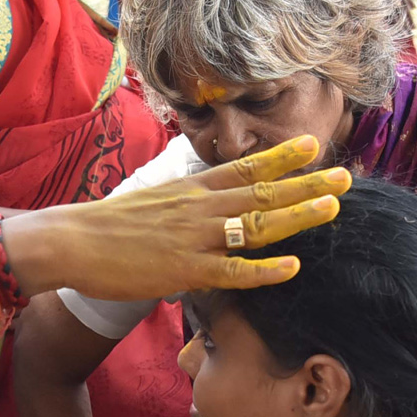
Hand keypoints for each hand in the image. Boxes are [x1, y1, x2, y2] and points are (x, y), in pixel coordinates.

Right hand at [19, 136, 351, 298]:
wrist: (70, 240)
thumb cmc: (104, 226)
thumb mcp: (150, 202)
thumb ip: (182, 204)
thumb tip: (204, 203)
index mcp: (188, 190)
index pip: (243, 168)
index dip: (281, 158)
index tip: (313, 145)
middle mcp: (197, 207)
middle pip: (262, 192)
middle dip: (307, 183)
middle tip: (346, 175)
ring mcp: (193, 238)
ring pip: (256, 225)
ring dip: (297, 215)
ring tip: (333, 207)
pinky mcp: (183, 270)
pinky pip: (233, 271)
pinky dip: (264, 270)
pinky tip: (292, 267)